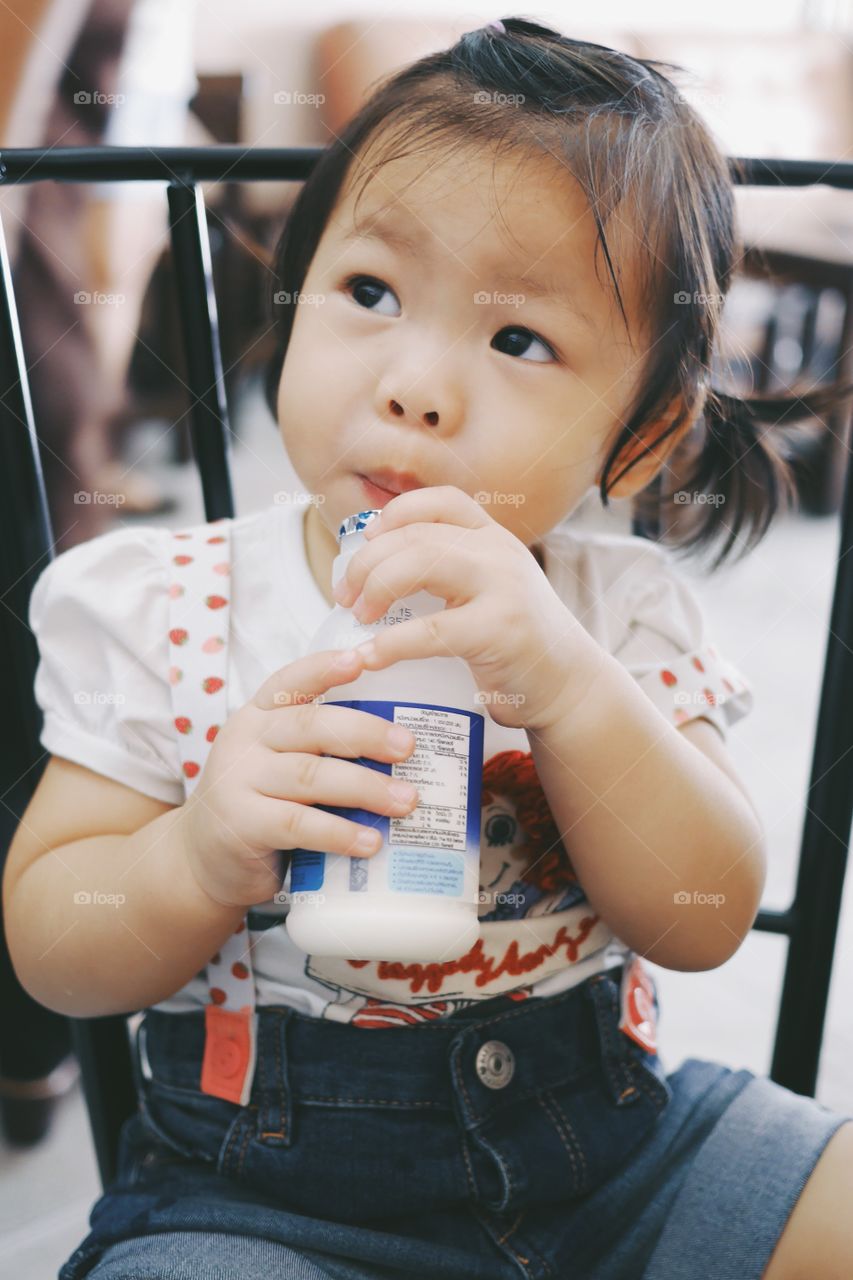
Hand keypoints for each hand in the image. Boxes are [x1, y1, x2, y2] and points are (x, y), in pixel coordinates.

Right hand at [181, 648, 419, 907]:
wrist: (202, 860)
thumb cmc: (261, 803)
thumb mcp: (280, 762)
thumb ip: (320, 748)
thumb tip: (401, 747)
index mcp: (259, 715)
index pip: (291, 681)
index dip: (324, 668)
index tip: (362, 659)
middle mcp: (246, 740)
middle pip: (311, 726)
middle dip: (366, 733)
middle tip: (409, 748)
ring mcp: (239, 781)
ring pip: (310, 775)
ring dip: (364, 787)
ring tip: (406, 801)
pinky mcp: (241, 824)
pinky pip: (298, 824)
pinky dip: (339, 832)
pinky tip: (371, 841)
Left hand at [331, 485, 602, 730]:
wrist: (571, 686)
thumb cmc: (517, 644)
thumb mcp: (490, 590)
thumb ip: (451, 572)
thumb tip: (375, 571)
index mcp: (495, 539)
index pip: (439, 502)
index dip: (393, 514)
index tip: (365, 544)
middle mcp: (500, 553)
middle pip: (415, 534)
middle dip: (368, 562)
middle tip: (346, 595)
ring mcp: (503, 588)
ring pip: (420, 564)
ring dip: (376, 587)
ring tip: (358, 616)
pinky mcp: (500, 630)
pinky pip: (430, 630)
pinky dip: (390, 643)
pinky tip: (370, 657)